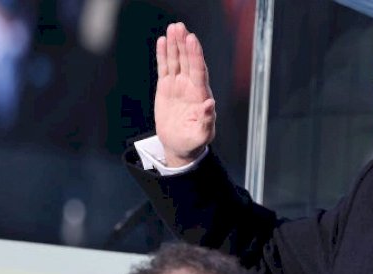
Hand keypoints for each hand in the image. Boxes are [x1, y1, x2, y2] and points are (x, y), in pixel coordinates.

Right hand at [154, 23, 215, 166]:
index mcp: (200, 96)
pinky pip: (165, 68)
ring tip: (172, 28)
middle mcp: (190, 87)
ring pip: (176, 61)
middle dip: (184, 44)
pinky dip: (163, 55)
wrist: (180, 146)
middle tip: (180, 28)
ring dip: (174, 45)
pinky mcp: (166, 88)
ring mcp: (178, 86)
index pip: (198, 71)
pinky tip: (162, 41)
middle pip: (187, 61)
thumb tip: (210, 104)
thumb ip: (206, 120)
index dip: (195, 55)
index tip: (192, 40)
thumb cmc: (193, 142)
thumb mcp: (201, 135)